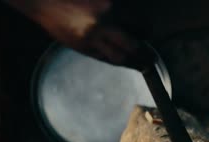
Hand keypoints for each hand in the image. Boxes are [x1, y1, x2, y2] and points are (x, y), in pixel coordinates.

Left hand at [5, 0, 208, 67]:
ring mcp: (107, 4)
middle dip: (145, 51)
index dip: (138, 63)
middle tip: (151, 58)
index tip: (148, 68)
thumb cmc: (57, 21)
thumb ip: (103, 53)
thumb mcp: (77, 44)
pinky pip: (129, 9)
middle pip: (136, 41)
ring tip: (134, 34)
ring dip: (140, 31)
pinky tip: (116, 21)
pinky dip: (129, 17)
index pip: (122, 57)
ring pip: (138, 22)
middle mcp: (101, 21)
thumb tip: (127, 61)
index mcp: (90, 39)